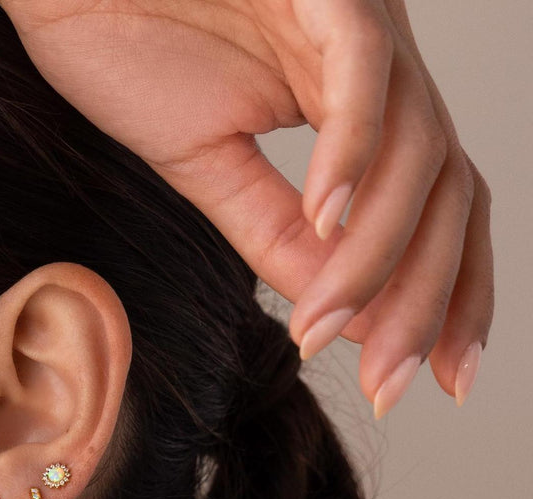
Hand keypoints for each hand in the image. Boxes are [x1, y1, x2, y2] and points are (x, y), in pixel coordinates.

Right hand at [0, 0, 493, 416]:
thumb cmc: (129, 45)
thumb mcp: (209, 169)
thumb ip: (274, 236)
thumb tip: (332, 316)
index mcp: (358, 108)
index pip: (437, 211)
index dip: (449, 297)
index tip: (433, 380)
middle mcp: (379, 66)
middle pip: (450, 194)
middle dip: (428, 301)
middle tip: (390, 383)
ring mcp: (357, 21)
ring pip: (417, 150)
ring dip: (375, 255)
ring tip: (323, 330)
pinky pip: (361, 73)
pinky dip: (350, 155)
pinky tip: (323, 223)